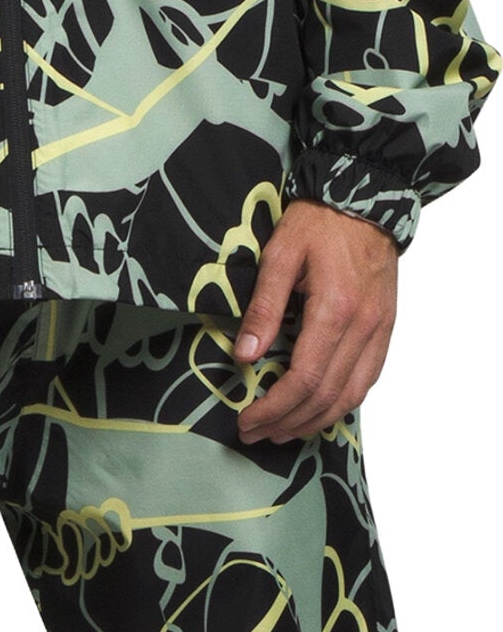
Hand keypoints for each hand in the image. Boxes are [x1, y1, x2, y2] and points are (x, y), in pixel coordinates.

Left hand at [234, 198, 396, 443]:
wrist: (365, 198)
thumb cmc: (319, 221)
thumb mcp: (280, 252)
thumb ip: (263, 306)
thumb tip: (245, 356)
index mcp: (335, 308)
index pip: (303, 378)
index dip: (274, 407)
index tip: (247, 419)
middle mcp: (363, 327)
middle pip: (326, 396)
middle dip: (288, 422)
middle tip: (256, 432)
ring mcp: (379, 330)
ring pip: (350, 397)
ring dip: (315, 422)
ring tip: (282, 431)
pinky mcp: (386, 328)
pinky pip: (367, 380)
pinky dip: (342, 404)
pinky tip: (319, 409)